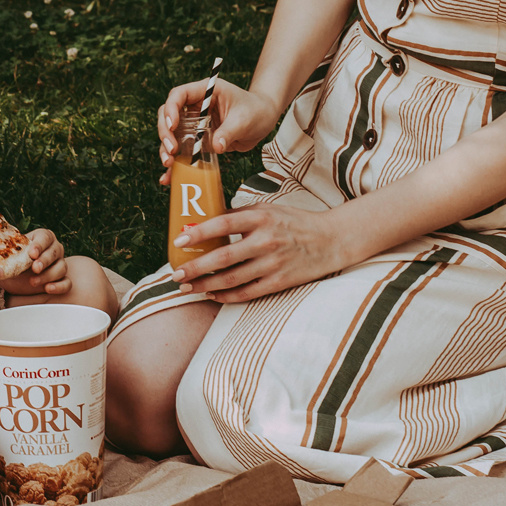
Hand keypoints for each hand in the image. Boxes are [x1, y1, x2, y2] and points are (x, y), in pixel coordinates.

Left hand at [0, 229, 71, 295]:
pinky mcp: (62, 280)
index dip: (39, 245)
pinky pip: (67, 283)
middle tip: (34, 268)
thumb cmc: (10, 266)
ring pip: (61, 267)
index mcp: (41, 238)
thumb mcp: (4, 259)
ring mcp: (59, 264)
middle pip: (55, 252)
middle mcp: (53, 249)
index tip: (31, 253)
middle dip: (44, 260)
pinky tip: (48, 289)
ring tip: (33, 282)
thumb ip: (0, 253)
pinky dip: (59, 286)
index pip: (45, 237)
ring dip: (48, 274)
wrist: (14, 283)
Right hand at [156, 79, 280, 183]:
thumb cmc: (256, 111)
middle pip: (168, 115)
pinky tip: (169, 177)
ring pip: (171, 134)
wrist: (265, 119)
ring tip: (168, 164)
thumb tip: (216, 146)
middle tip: (172, 150)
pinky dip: (175, 163)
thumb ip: (229, 131)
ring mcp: (195, 123)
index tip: (173, 125)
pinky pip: (182, 150)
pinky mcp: (198, 140)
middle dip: (165, 133)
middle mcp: (195, 106)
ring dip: (166, 149)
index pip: (179, 95)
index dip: (171, 109)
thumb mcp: (245, 119)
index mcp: (204, 92)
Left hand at [170, 202, 342, 302]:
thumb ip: (239, 214)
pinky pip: (247, 292)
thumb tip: (203, 222)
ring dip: (205, 285)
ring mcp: (273, 263)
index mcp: (261, 217)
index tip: (179, 240)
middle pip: (223, 257)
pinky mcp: (280, 281)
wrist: (330, 240)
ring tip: (187, 287)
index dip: (199, 233)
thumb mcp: (267, 210)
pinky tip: (211, 294)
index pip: (223, 223)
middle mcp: (266, 240)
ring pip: (231, 279)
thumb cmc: (293, 222)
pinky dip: (226, 296)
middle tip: (175, 274)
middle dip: (195, 268)